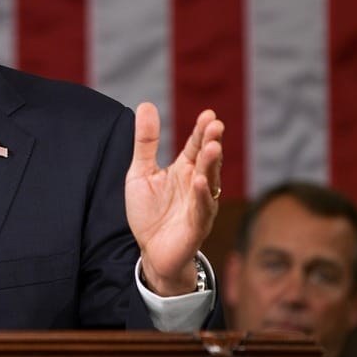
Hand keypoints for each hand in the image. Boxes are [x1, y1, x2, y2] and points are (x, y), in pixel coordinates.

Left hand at [125, 102, 222, 295]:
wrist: (151, 251)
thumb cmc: (150, 212)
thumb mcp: (141, 172)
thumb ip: (146, 142)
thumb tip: (146, 105)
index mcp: (184, 169)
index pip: (195, 145)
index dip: (201, 130)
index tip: (209, 114)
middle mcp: (196, 184)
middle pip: (206, 159)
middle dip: (211, 142)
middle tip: (215, 125)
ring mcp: (199, 204)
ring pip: (209, 181)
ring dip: (211, 165)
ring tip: (212, 147)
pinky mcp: (197, 225)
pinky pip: (201, 208)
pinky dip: (201, 195)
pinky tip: (199, 181)